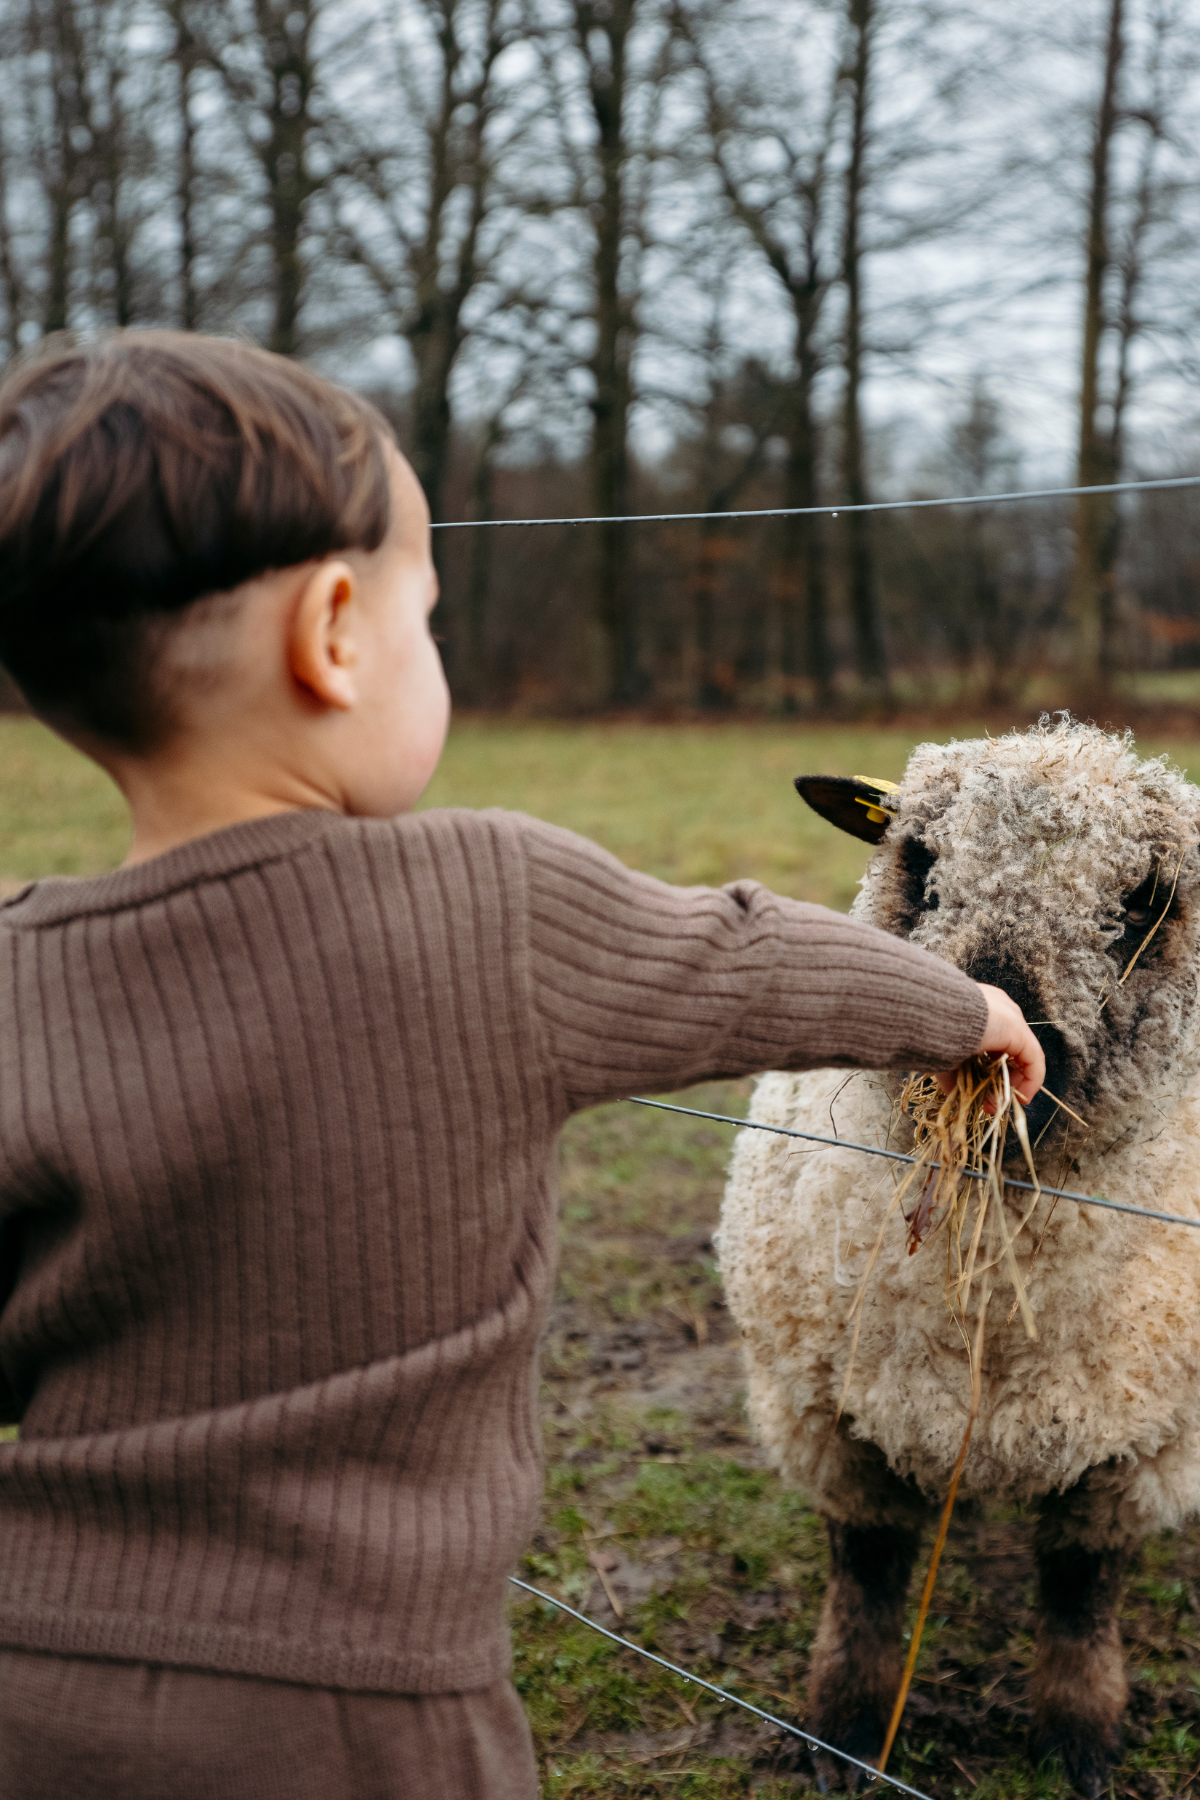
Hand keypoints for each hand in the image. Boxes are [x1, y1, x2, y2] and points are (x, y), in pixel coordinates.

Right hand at [935, 983, 1045, 1105]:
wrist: (930, 1013)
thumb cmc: (931, 1029)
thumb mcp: (944, 1054)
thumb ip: (955, 1074)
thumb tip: (958, 1096)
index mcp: (980, 1010)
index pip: (995, 1044)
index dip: (990, 1072)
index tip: (981, 1094)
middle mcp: (999, 1009)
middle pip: (1010, 1051)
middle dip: (1001, 1081)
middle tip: (990, 1103)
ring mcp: (1011, 1017)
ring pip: (1022, 1055)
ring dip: (1013, 1082)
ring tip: (1001, 1103)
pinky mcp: (1018, 1030)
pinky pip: (1033, 1059)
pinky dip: (1030, 1081)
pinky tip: (1020, 1097)